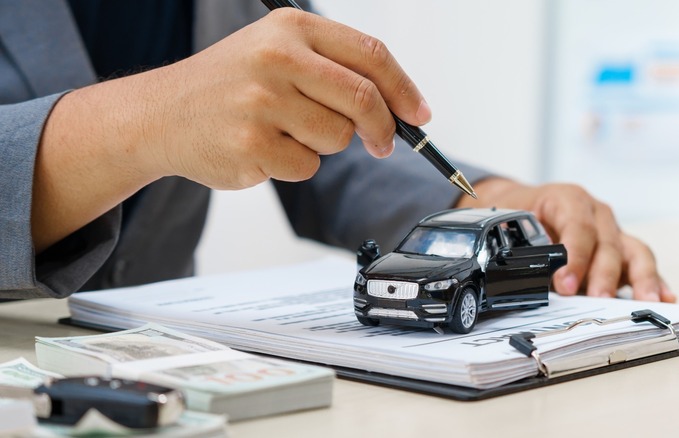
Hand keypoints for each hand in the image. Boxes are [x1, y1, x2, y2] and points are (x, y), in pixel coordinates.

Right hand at [33, 9, 429, 251]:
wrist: (160, 115)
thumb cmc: (228, 86)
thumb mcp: (275, 53)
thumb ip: (333, 69)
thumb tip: (398, 106)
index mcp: (290, 28)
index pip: (370, 54)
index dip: (404, 88)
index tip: (419, 114)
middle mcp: (277, 58)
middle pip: (363, 99)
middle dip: (382, 128)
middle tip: (380, 143)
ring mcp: (262, 101)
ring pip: (338, 138)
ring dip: (323, 145)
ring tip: (284, 131)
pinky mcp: (252, 144)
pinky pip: (307, 167)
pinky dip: (294, 166)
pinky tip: (262, 149)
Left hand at [456, 178, 675, 301]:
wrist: (524, 205)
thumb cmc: (521, 214)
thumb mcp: (513, 224)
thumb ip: (524, 247)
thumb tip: (530, 276)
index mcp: (569, 199)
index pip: (578, 227)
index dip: (574, 256)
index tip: (565, 282)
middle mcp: (597, 214)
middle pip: (608, 243)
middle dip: (603, 274)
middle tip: (599, 299)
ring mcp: (612, 232)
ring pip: (634, 252)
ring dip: (640, 278)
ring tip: (646, 301)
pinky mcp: (621, 251)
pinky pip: (640, 264)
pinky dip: (654, 281)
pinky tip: (665, 297)